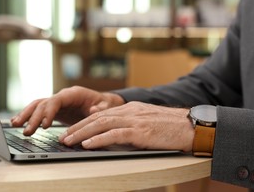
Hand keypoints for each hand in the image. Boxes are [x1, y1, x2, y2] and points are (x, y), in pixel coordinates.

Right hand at [11, 86, 124, 134]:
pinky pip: (38, 111)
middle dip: (33, 117)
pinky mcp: (53, 110)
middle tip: (27, 132)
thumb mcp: (107, 106)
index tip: (44, 125)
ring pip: (37, 106)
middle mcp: (62, 96)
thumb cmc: (105, 104)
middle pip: (43, 104)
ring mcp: (56, 103)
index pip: (56, 101)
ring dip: (25, 115)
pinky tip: (17, 123)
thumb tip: (93, 109)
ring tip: (15, 125)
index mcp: (73, 94)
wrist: (103, 103)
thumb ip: (101, 108)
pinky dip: (28, 116)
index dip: (49, 112)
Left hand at [59, 102, 193, 151]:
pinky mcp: (141, 132)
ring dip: (81, 134)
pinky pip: (115, 135)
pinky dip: (98, 139)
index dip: (83, 123)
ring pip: (101, 125)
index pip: (100, 114)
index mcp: (130, 108)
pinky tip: (87, 144)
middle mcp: (129, 111)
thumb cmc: (171, 126)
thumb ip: (130, 122)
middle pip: (96, 118)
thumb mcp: (147, 120)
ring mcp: (134, 120)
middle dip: (77, 128)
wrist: (192, 126)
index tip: (70, 131)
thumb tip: (113, 132)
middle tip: (62, 137)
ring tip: (68, 141)